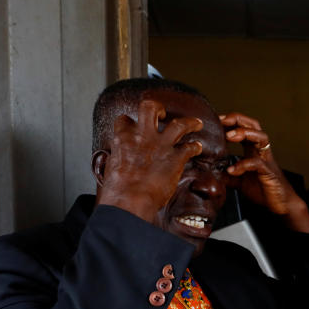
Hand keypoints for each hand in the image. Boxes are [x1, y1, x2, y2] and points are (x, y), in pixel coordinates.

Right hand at [95, 99, 204, 222]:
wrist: (130, 201)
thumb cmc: (118, 191)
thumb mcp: (111, 169)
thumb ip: (117, 159)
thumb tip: (114, 161)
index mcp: (123, 139)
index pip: (124, 120)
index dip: (130, 122)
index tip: (135, 126)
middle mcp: (142, 136)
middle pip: (150, 107)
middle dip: (158, 108)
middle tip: (163, 114)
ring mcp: (161, 146)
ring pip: (180, 124)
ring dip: (190, 122)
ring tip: (196, 123)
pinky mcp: (176, 158)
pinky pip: (190, 147)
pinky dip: (195, 147)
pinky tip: (197, 148)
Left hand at [220, 112, 308, 233]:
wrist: (281, 204)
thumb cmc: (264, 191)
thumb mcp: (240, 182)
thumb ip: (228, 175)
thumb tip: (212, 173)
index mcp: (253, 151)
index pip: (244, 128)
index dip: (231, 122)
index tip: (216, 121)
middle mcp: (261, 152)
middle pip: (254, 126)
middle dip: (238, 120)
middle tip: (222, 121)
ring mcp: (266, 160)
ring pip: (261, 137)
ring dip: (245, 133)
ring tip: (229, 136)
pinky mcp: (269, 172)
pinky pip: (257, 163)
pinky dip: (243, 164)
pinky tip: (232, 170)